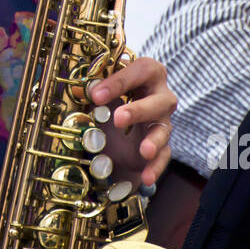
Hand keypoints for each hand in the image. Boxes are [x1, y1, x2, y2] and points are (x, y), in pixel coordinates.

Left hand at [86, 56, 176, 189]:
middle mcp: (160, 97)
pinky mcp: (162, 146)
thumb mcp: (100, 95)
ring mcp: (163, 122)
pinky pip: (164, 156)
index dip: (120, 81)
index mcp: (147, 75)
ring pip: (164, 129)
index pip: (141, 70)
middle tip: (119, 118)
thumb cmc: (110, 102)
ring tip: (145, 151)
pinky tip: (147, 177)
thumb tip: (85, 89)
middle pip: (161, 100)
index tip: (96, 95)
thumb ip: (94, 91)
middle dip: (139, 110)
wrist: (116, 132)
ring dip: (154, 140)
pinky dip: (155, 167)